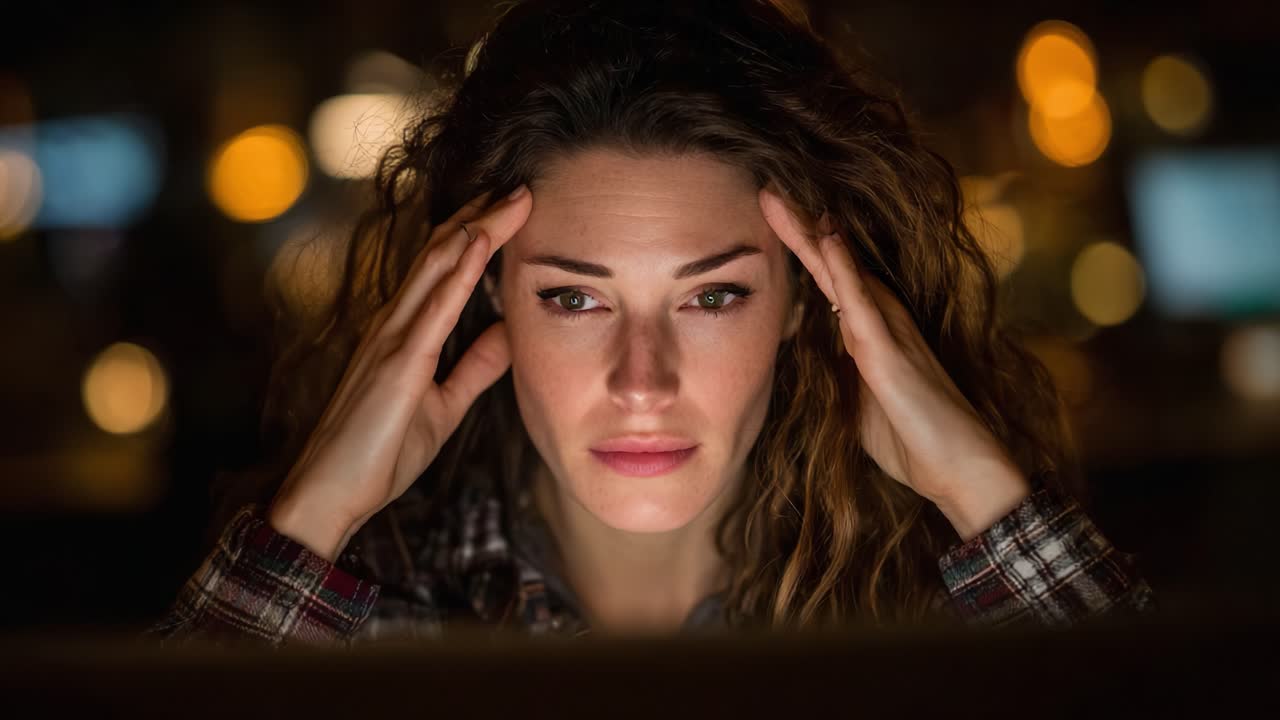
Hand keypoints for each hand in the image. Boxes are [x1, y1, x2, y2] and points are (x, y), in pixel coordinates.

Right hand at [268, 185, 531, 559]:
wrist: (330, 496)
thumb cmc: (378, 454)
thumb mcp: (444, 405)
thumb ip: (474, 368)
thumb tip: (507, 333)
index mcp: (404, 334)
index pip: (446, 269)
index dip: (478, 234)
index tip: (514, 208)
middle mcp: (393, 324)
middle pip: (442, 254)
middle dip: (482, 216)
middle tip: (521, 185)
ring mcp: (391, 339)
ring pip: (436, 267)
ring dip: (476, 228)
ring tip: (512, 197)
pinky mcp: (396, 363)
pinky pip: (433, 307)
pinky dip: (459, 271)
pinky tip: (480, 241)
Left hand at [759, 186, 1028, 540]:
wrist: (958, 472)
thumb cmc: (912, 442)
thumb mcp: (857, 407)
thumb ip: (839, 379)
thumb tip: (817, 369)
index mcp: (867, 336)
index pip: (825, 285)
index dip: (798, 253)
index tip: (769, 222)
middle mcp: (879, 322)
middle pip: (830, 266)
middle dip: (797, 229)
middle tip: (766, 190)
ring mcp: (887, 332)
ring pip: (842, 272)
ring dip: (811, 235)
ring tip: (781, 198)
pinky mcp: (891, 351)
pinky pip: (861, 302)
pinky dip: (842, 269)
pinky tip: (826, 238)